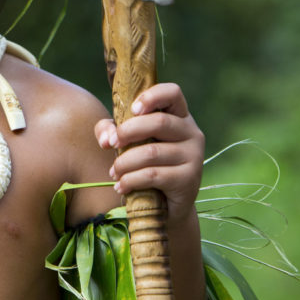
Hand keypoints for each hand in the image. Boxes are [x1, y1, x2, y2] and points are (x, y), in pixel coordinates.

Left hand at [94, 83, 204, 225]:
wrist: (166, 206)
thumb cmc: (145, 165)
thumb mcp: (128, 142)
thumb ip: (112, 131)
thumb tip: (105, 139)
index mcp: (179, 116)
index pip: (173, 93)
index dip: (152, 96)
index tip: (132, 109)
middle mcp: (192, 133)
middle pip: (159, 122)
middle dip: (128, 132)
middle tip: (112, 144)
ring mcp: (194, 156)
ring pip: (152, 152)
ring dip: (125, 163)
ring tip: (114, 172)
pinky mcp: (189, 179)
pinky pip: (153, 175)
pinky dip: (131, 180)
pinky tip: (121, 186)